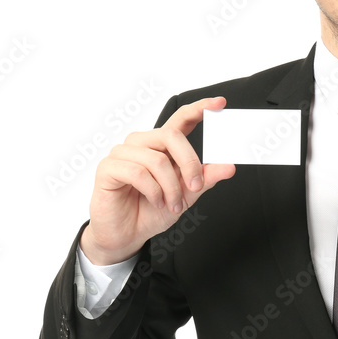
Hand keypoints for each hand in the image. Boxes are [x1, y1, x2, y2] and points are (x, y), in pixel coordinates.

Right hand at [80, 97, 234, 264]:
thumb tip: (229, 167)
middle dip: (189, 163)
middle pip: (171, 136)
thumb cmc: (153, 211)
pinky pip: (138, 172)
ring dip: (171, 187)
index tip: (219, 102)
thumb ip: (205, 178)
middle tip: (196, 186)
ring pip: (156, 159)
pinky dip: (153, 191)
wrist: (128, 235)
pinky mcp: (108, 168)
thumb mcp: (187, 195)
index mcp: (161, 145)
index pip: (181, 119)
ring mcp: (122, 153)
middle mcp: (142, 143)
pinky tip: (156, 201)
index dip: (199, 108)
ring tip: (172, 204)